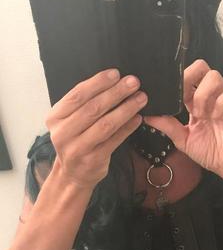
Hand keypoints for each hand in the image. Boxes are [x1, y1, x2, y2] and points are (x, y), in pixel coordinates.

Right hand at [45, 69, 147, 189]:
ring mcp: (78, 148)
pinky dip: (128, 128)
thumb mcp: (70, 121)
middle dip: (116, 93)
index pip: (77, 95)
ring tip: (140, 98)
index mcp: (55, 118)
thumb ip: (84, 104)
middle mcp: (63, 133)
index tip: (116, 74)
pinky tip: (138, 118)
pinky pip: (115, 140)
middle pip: (93, 108)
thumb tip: (113, 82)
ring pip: (106, 124)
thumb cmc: (75, 141)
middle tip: (134, 83)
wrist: (73, 175)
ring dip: (126, 109)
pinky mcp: (93, 160)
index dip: (98, 83)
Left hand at [143, 59, 222, 177]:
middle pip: (201, 66)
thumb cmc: (207, 151)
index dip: (178, 81)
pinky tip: (217, 117)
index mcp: (195, 100)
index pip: (186, 76)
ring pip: (214, 76)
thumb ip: (166, 125)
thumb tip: (147, 116)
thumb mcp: (181, 139)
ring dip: (203, 95)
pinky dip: (222, 103)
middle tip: (186, 100)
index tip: (172, 97)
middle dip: (189, 78)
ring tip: (202, 115)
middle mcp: (210, 96)